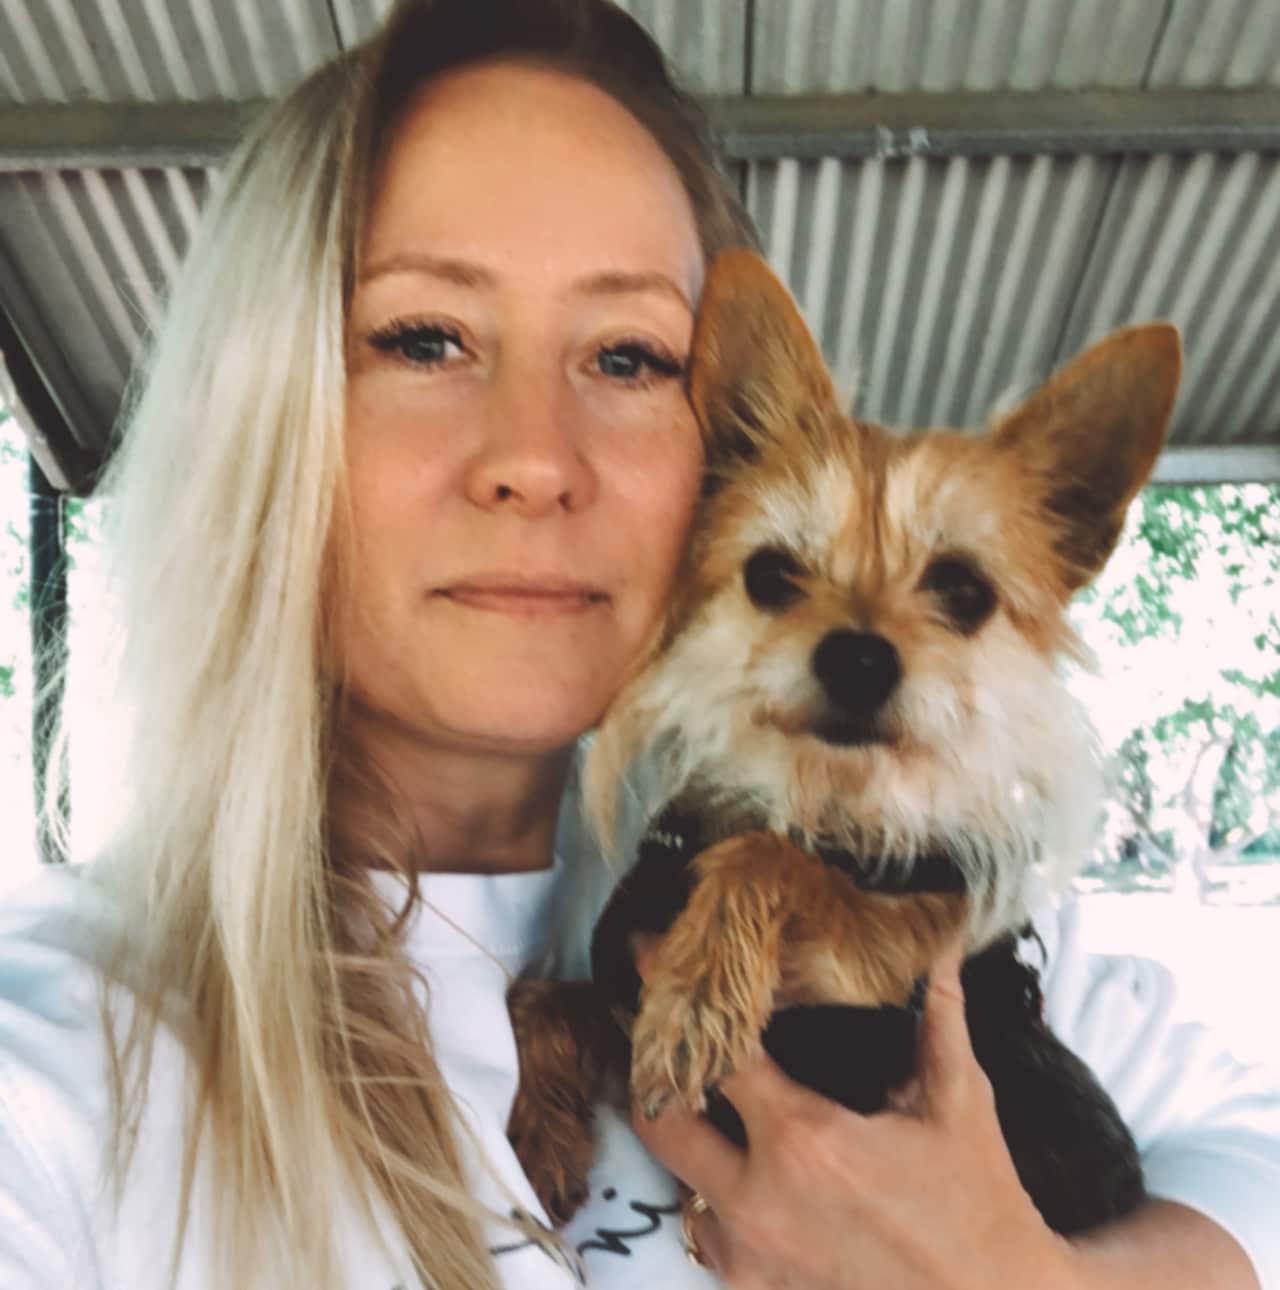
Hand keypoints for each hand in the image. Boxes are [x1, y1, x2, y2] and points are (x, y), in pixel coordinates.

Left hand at [631, 942, 1079, 1288]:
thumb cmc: (978, 1207)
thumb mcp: (958, 1104)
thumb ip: (938, 1015)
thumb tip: (945, 943)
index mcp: (805, 1141)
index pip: (715, 1051)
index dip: (677, 995)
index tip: (649, 955)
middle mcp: (760, 1200)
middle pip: (661, 1118)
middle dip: (654, 1070)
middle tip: (659, 1030)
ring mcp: (751, 1255)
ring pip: (678, 1177)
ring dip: (688, 1134)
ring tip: (702, 1093)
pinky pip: (708, 1231)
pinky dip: (718, 1194)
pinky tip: (747, 1166)